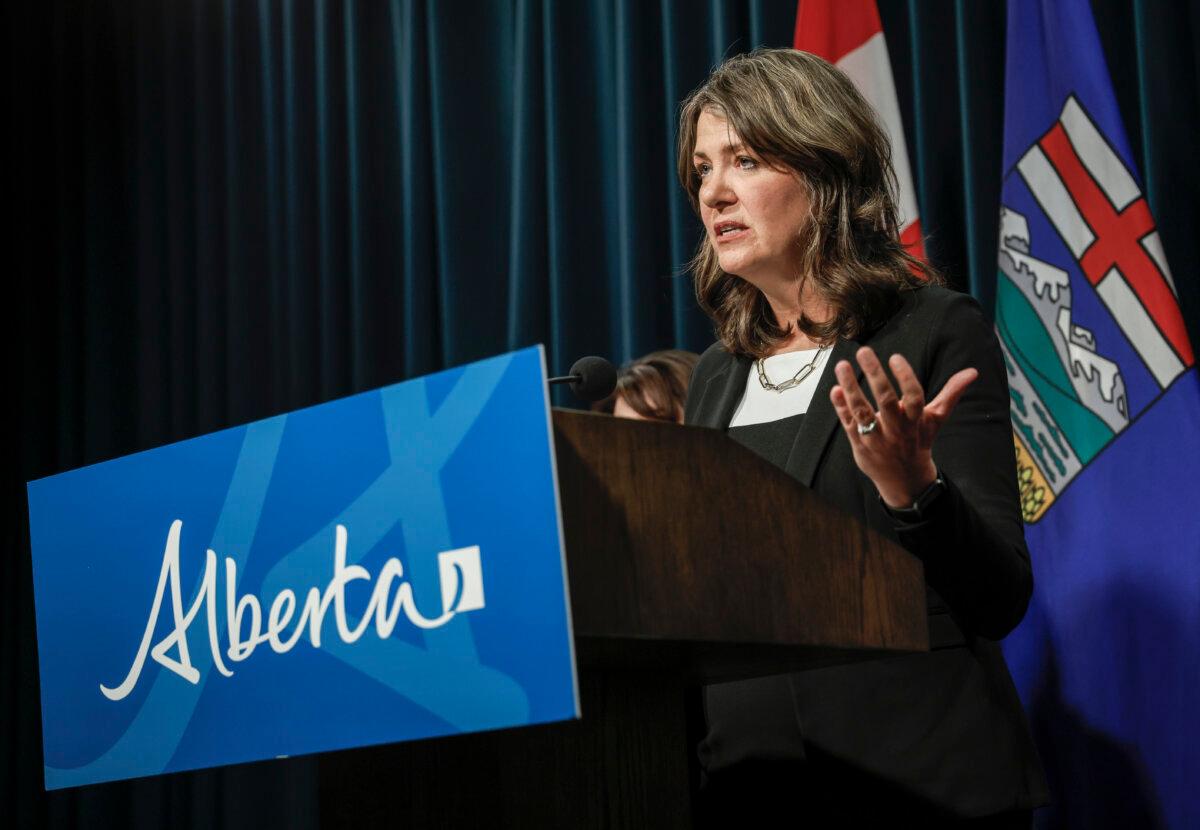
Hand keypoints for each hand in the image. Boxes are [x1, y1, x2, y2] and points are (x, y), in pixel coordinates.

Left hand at [830, 347, 976, 507]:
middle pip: (885, 401)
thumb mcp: (935, 419)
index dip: (906, 378)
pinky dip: (840, 407)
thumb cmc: (919, 442)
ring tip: (842, 365)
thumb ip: (951, 394)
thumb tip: (973, 372)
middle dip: (875, 375)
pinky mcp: (859, 444)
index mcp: (915, 421)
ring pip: (862, 412)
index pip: (914, 398)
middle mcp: (896, 429)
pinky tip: (834, 389)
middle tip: (864, 351)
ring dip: (851, 388)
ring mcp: (876, 437)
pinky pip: (848, 423)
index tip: (896, 357)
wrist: (904, 481)